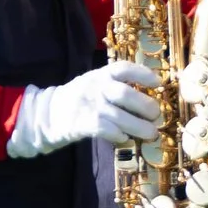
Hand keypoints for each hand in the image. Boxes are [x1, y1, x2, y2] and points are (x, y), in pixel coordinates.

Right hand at [7, 61, 160, 158]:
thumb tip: (149, 96)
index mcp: (101, 74)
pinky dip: (120, 135)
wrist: (48, 113)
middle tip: (157, 115)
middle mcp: (96, 87)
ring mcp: (89, 106)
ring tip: (151, 133)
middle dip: (145, 105)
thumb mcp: (95, 83)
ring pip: (119, 116)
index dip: (143, 74)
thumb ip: (117, 86)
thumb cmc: (81, 98)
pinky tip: (126, 138)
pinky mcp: (83, 124)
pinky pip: (107, 130)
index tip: (159, 83)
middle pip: (124, 94)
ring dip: (139, 126)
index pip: (123, 68)